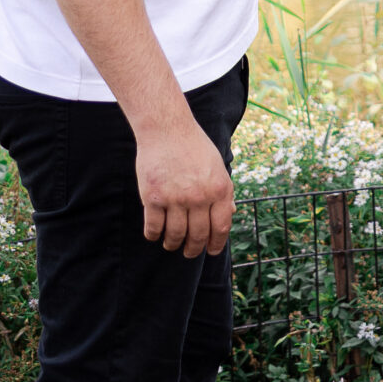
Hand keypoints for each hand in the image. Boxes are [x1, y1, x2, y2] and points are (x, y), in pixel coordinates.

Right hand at [135, 116, 234, 256]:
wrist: (167, 129)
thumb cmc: (194, 146)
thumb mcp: (217, 167)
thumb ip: (223, 192)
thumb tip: (229, 214)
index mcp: (219, 189)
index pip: (221, 228)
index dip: (216, 244)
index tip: (210, 251)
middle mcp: (199, 197)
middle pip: (197, 235)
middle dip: (193, 249)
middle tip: (189, 253)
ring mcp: (175, 198)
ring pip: (175, 235)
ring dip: (172, 244)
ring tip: (171, 244)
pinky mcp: (152, 197)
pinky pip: (153, 227)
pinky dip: (153, 235)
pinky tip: (154, 234)